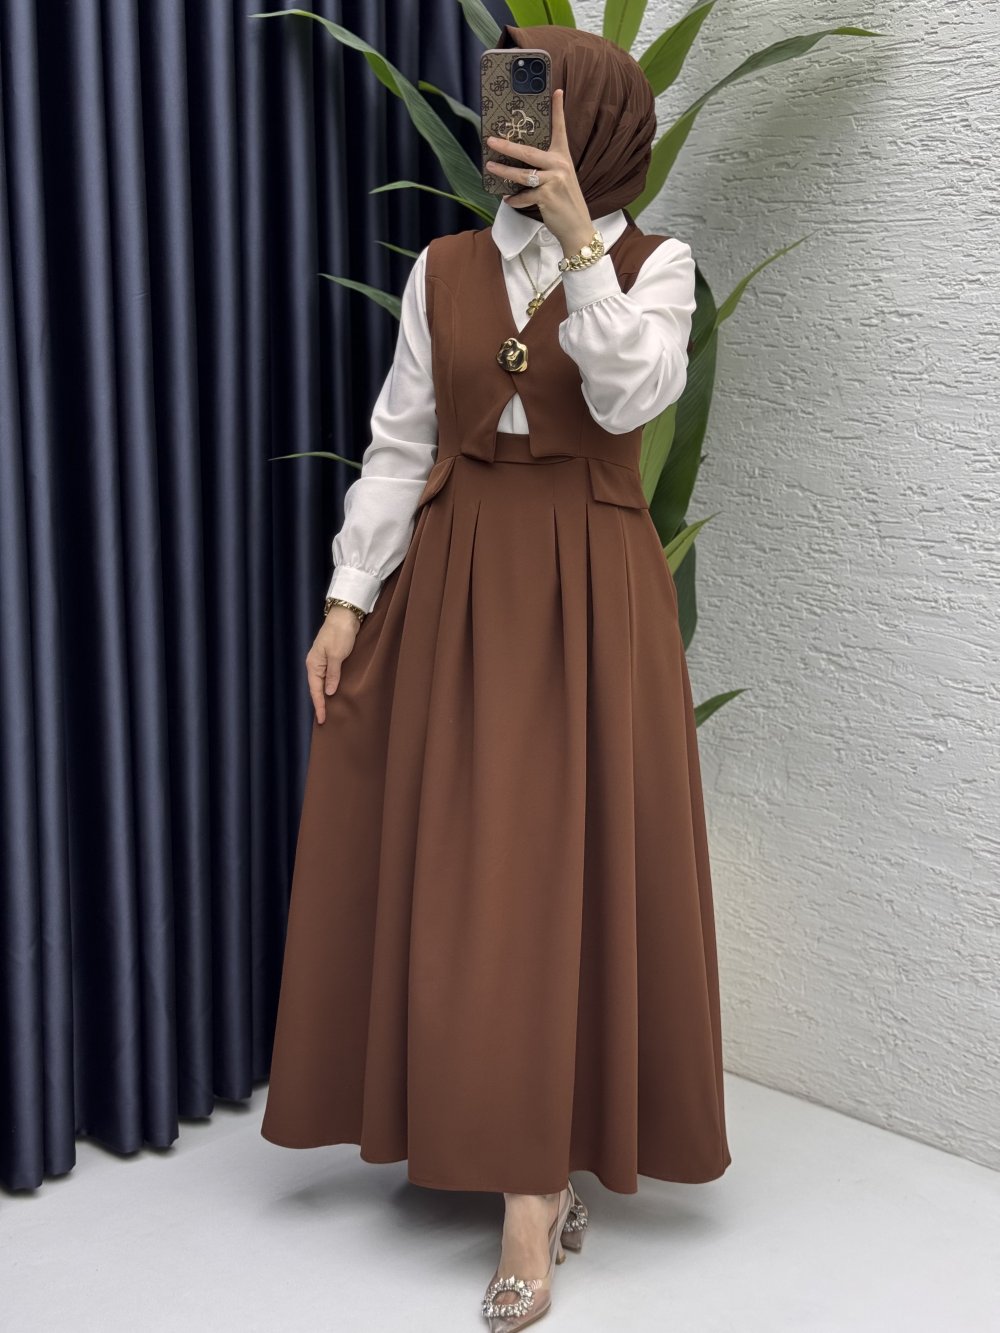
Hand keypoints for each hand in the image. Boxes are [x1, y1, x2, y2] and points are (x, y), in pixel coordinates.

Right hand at [306, 607, 360, 723]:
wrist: (345, 615)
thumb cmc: (340, 633)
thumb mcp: (337, 655)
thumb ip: (333, 674)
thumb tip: (329, 692)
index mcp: (313, 664)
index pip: (315, 690)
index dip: (319, 706)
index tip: (322, 720)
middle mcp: (315, 664)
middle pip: (316, 688)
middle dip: (320, 704)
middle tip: (324, 720)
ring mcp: (322, 661)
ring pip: (322, 683)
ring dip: (325, 696)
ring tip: (329, 711)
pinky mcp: (330, 658)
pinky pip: (328, 677)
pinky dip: (330, 687)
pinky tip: (334, 693)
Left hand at [485, 88, 594, 256]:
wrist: (578, 227)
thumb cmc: (566, 203)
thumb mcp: (561, 180)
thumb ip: (546, 168)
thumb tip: (520, 164)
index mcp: (563, 157)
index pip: (560, 129)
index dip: (558, 109)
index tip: (556, 91)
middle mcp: (559, 165)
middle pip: (528, 151)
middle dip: (507, 145)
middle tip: (490, 140)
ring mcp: (553, 180)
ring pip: (521, 173)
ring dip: (503, 171)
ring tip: (490, 167)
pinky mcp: (547, 196)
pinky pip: (523, 195)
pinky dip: (514, 199)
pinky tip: (508, 200)